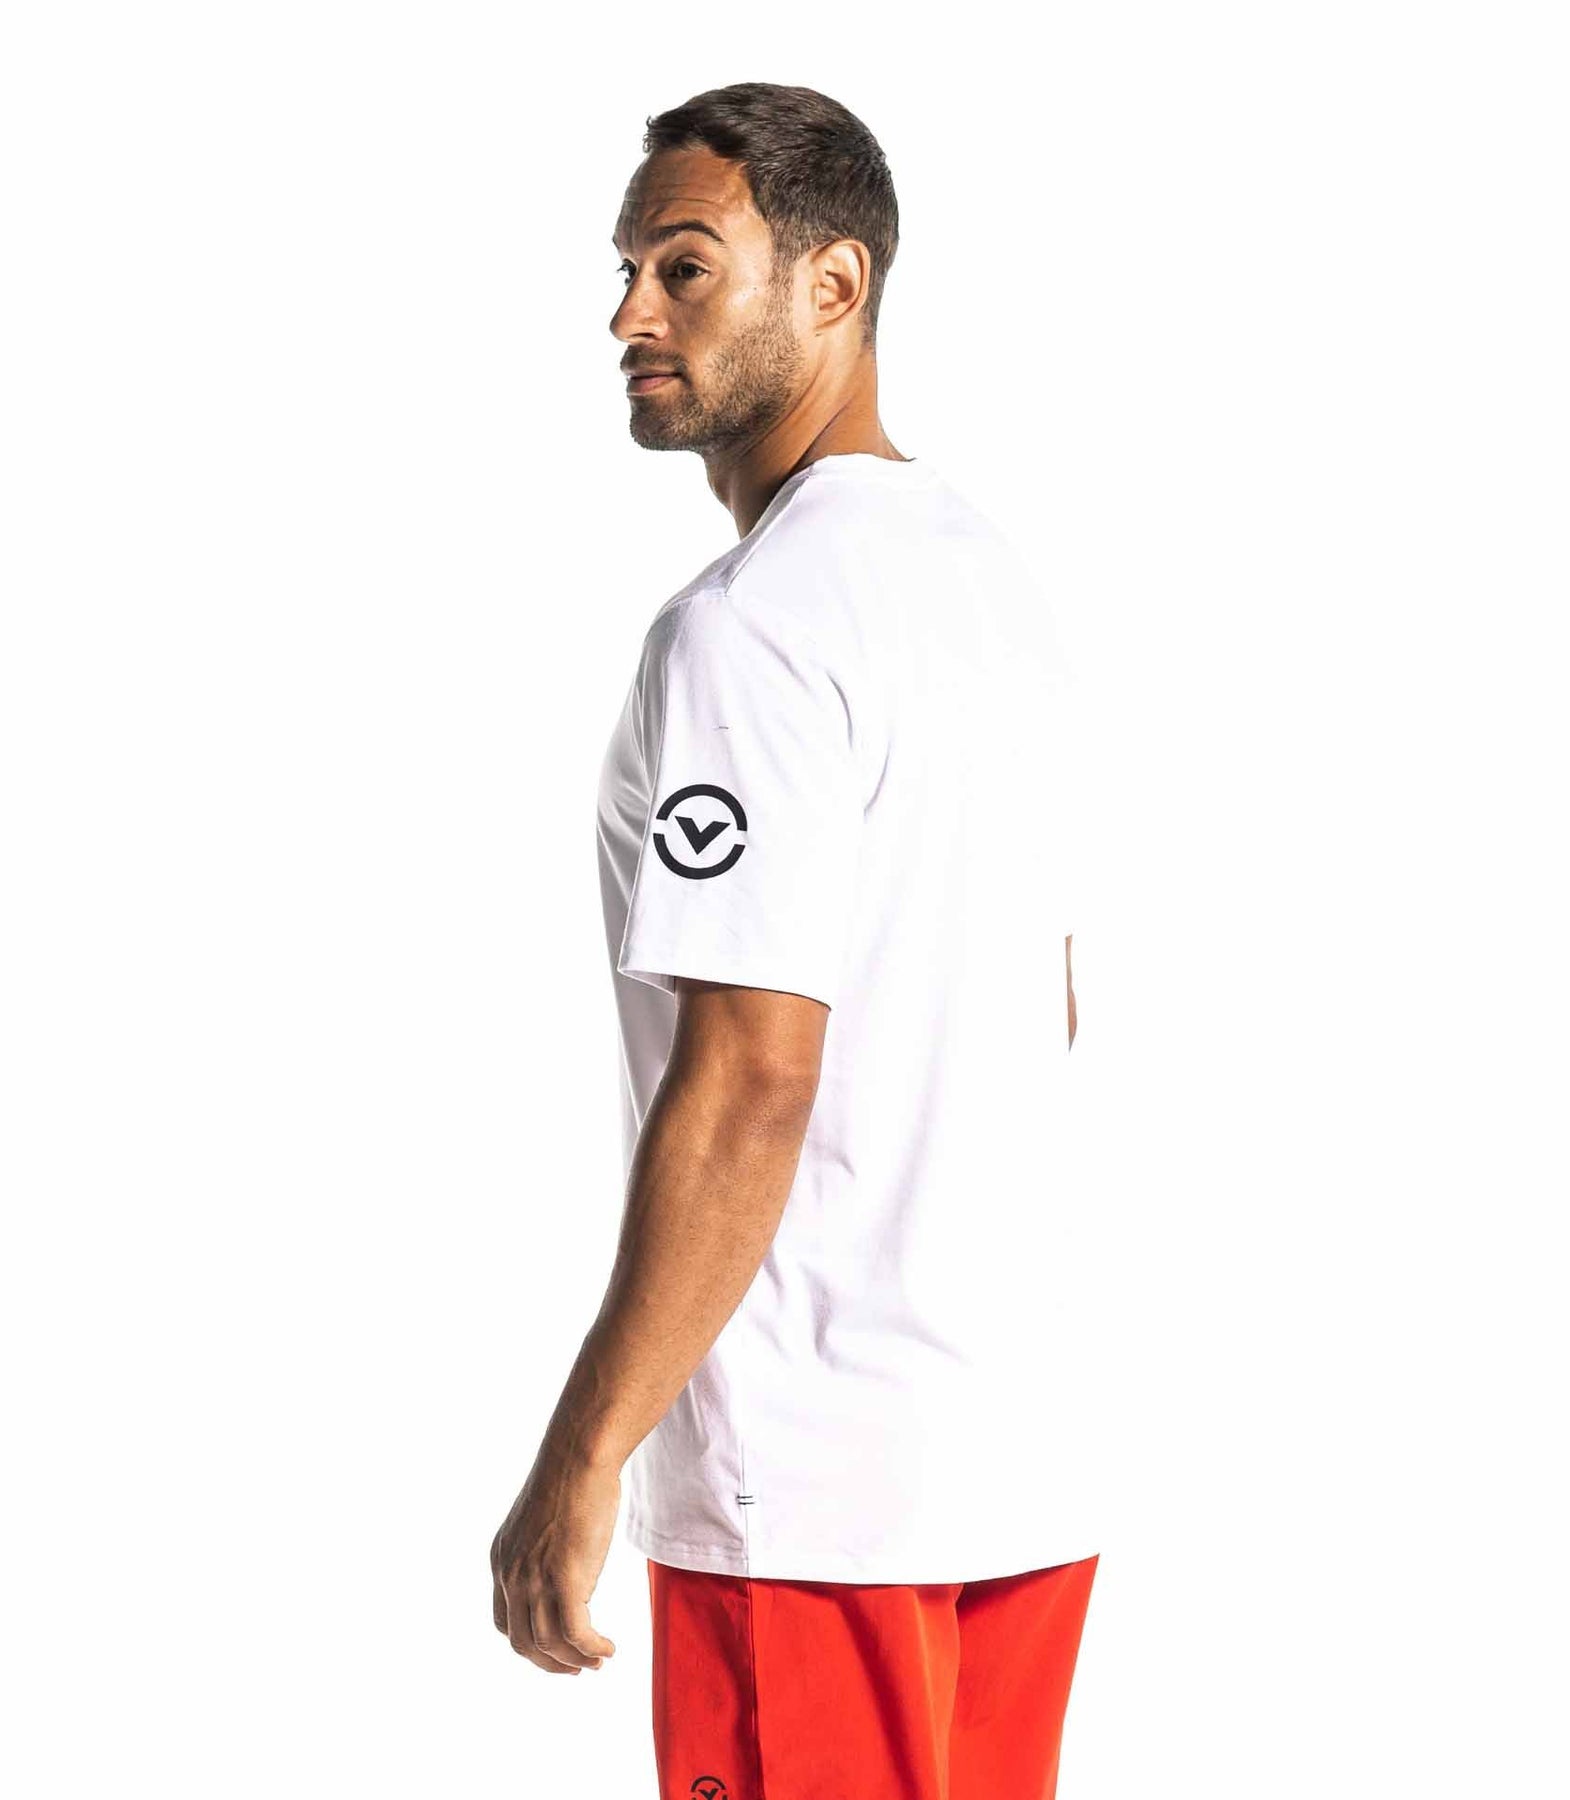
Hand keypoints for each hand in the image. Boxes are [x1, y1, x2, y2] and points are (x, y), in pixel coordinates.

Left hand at [491, 1445, 620, 1674]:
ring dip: (576, 1660)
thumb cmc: (573, 1475)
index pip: (505, 1621)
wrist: (579, 1455)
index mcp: (501, 1560)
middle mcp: (510, 1575)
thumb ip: (546, 1549)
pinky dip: (592, 1649)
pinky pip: (576, 1634)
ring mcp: (534, 1579)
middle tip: (579, 1668)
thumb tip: (572, 1571)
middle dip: (551, 1663)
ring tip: (600, 1660)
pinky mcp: (564, 1580)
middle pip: (523, 1641)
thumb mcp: (544, 1519)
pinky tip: (609, 1649)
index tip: (556, 1651)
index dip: (530, 1644)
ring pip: (550, 1644)